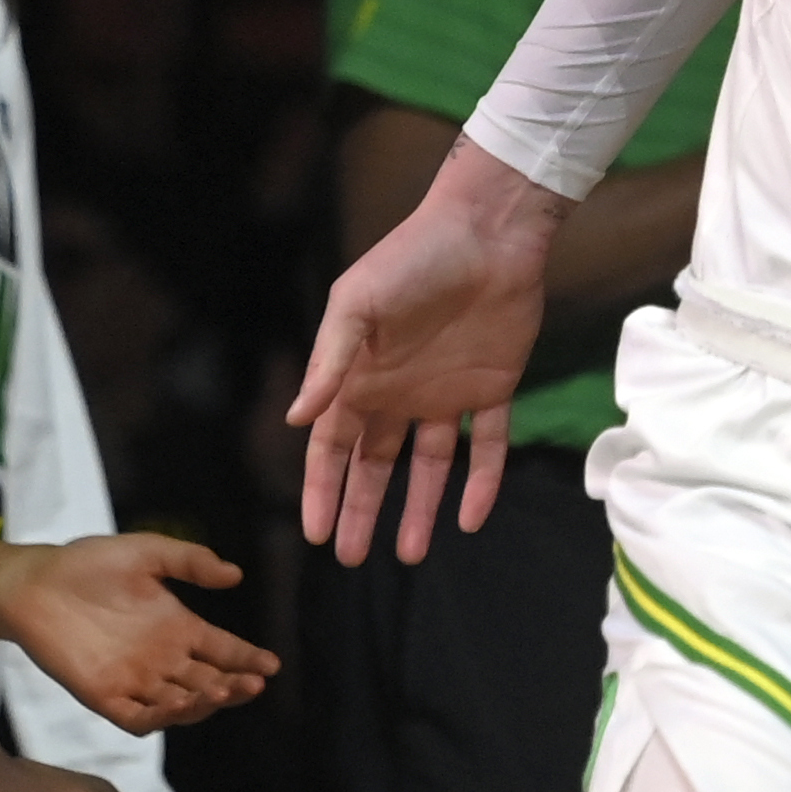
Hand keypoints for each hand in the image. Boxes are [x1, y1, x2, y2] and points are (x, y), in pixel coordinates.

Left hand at [0, 535, 280, 733]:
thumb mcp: (148, 552)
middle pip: (207, 681)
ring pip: (179, 704)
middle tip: (252, 683)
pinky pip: (138, 718)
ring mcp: (133, 680)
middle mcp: (160, 659)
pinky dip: (161, 718)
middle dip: (233, 686)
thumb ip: (191, 561)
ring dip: (204, 703)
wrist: (34, 583)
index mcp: (176, 627)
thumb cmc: (89, 563)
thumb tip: (235, 575)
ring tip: (224, 691)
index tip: (272, 664)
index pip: (221, 650)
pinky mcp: (104, 695)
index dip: (247, 658)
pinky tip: (180, 706)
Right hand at [287, 136, 561, 566]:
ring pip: (430, 467)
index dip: (322, 489)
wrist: (487, 231)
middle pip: (375, 466)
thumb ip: (328, 362)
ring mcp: (446, 393)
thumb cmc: (412, 258)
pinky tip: (472, 519)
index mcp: (360, 376)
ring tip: (410, 556)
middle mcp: (399, 392)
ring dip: (419, 510)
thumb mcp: (356, 304)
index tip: (316, 533)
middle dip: (362, 511)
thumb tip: (295, 419)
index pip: (332, 447)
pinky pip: (489, 446)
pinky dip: (482, 483)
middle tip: (354, 560)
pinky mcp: (494, 387)